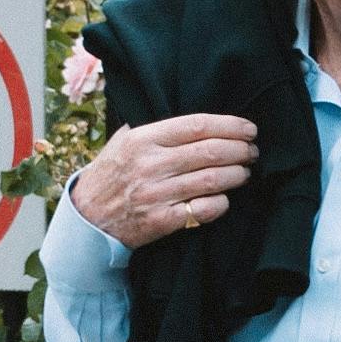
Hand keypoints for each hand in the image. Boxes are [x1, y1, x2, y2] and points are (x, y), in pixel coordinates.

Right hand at [68, 110, 259, 245]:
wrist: (88, 218)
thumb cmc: (111, 175)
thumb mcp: (123, 141)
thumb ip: (155, 128)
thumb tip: (198, 120)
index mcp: (142, 139)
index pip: (196, 125)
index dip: (229, 125)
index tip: (248, 128)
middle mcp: (150, 165)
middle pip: (209, 152)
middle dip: (239, 150)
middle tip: (251, 151)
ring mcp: (156, 194)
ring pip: (210, 180)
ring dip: (236, 175)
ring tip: (244, 171)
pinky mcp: (160, 221)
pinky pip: (203, 209)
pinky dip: (220, 203)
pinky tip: (225, 198)